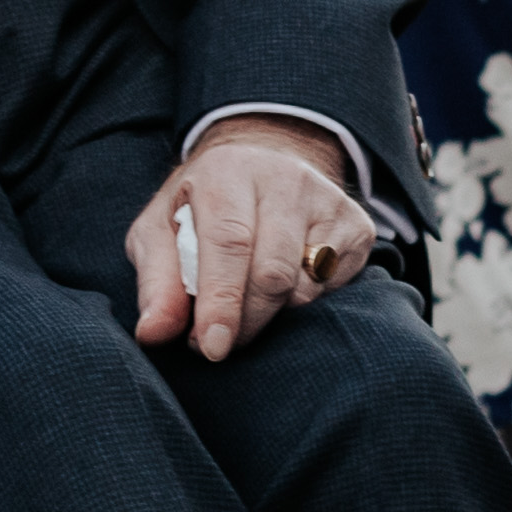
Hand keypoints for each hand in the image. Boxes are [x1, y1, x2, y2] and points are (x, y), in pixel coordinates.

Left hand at [130, 114, 381, 361]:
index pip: (229, 242)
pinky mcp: (358, 226)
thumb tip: (152, 332)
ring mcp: (328, 200)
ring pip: (305, 286)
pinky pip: (332, 289)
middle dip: (244, 321)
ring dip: (272, 318)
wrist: (262, 164)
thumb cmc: (201, 208)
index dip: (220, 301)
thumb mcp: (161, 231)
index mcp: (227, 171)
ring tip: (245, 311)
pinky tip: (281, 291)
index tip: (211, 347)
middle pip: (272, 271)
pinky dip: (303, 306)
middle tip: (219, 342)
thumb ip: (156, 281)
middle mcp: (284, 178)